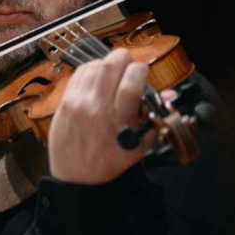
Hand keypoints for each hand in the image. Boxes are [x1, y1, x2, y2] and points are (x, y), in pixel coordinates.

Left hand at [47, 48, 152, 183]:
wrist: (74, 176)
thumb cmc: (108, 163)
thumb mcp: (138, 147)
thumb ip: (154, 118)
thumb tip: (169, 93)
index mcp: (117, 121)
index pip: (131, 83)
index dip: (140, 70)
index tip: (142, 70)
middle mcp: (96, 108)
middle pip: (110, 66)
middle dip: (124, 58)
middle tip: (129, 64)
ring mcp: (77, 103)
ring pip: (93, 65)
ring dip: (107, 63)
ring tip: (113, 72)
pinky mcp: (65, 101)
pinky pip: (79, 73)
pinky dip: (91, 69)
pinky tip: (97, 77)